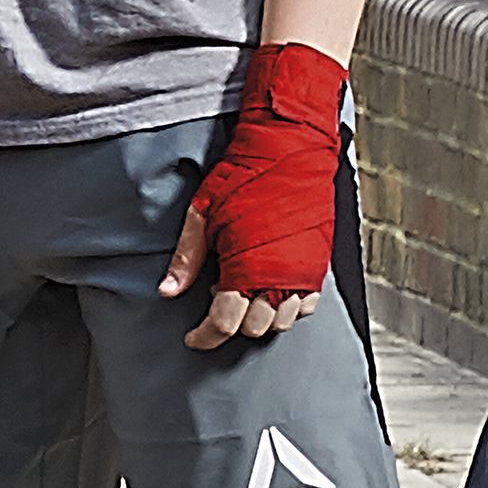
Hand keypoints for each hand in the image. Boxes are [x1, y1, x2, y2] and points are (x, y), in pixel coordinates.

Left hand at [167, 39, 352, 351]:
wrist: (291, 150)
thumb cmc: (248, 176)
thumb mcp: (202, 216)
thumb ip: (186, 259)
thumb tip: (168, 290)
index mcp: (247, 269)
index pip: (225, 324)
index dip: (206, 336)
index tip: (194, 337)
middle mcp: (279, 278)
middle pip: (254, 327)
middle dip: (231, 322)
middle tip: (216, 297)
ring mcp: (304, 273)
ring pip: (282, 320)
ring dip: (259, 315)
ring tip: (242, 288)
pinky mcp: (319, 264)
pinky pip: (306, 304)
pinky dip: (287, 305)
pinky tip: (268, 286)